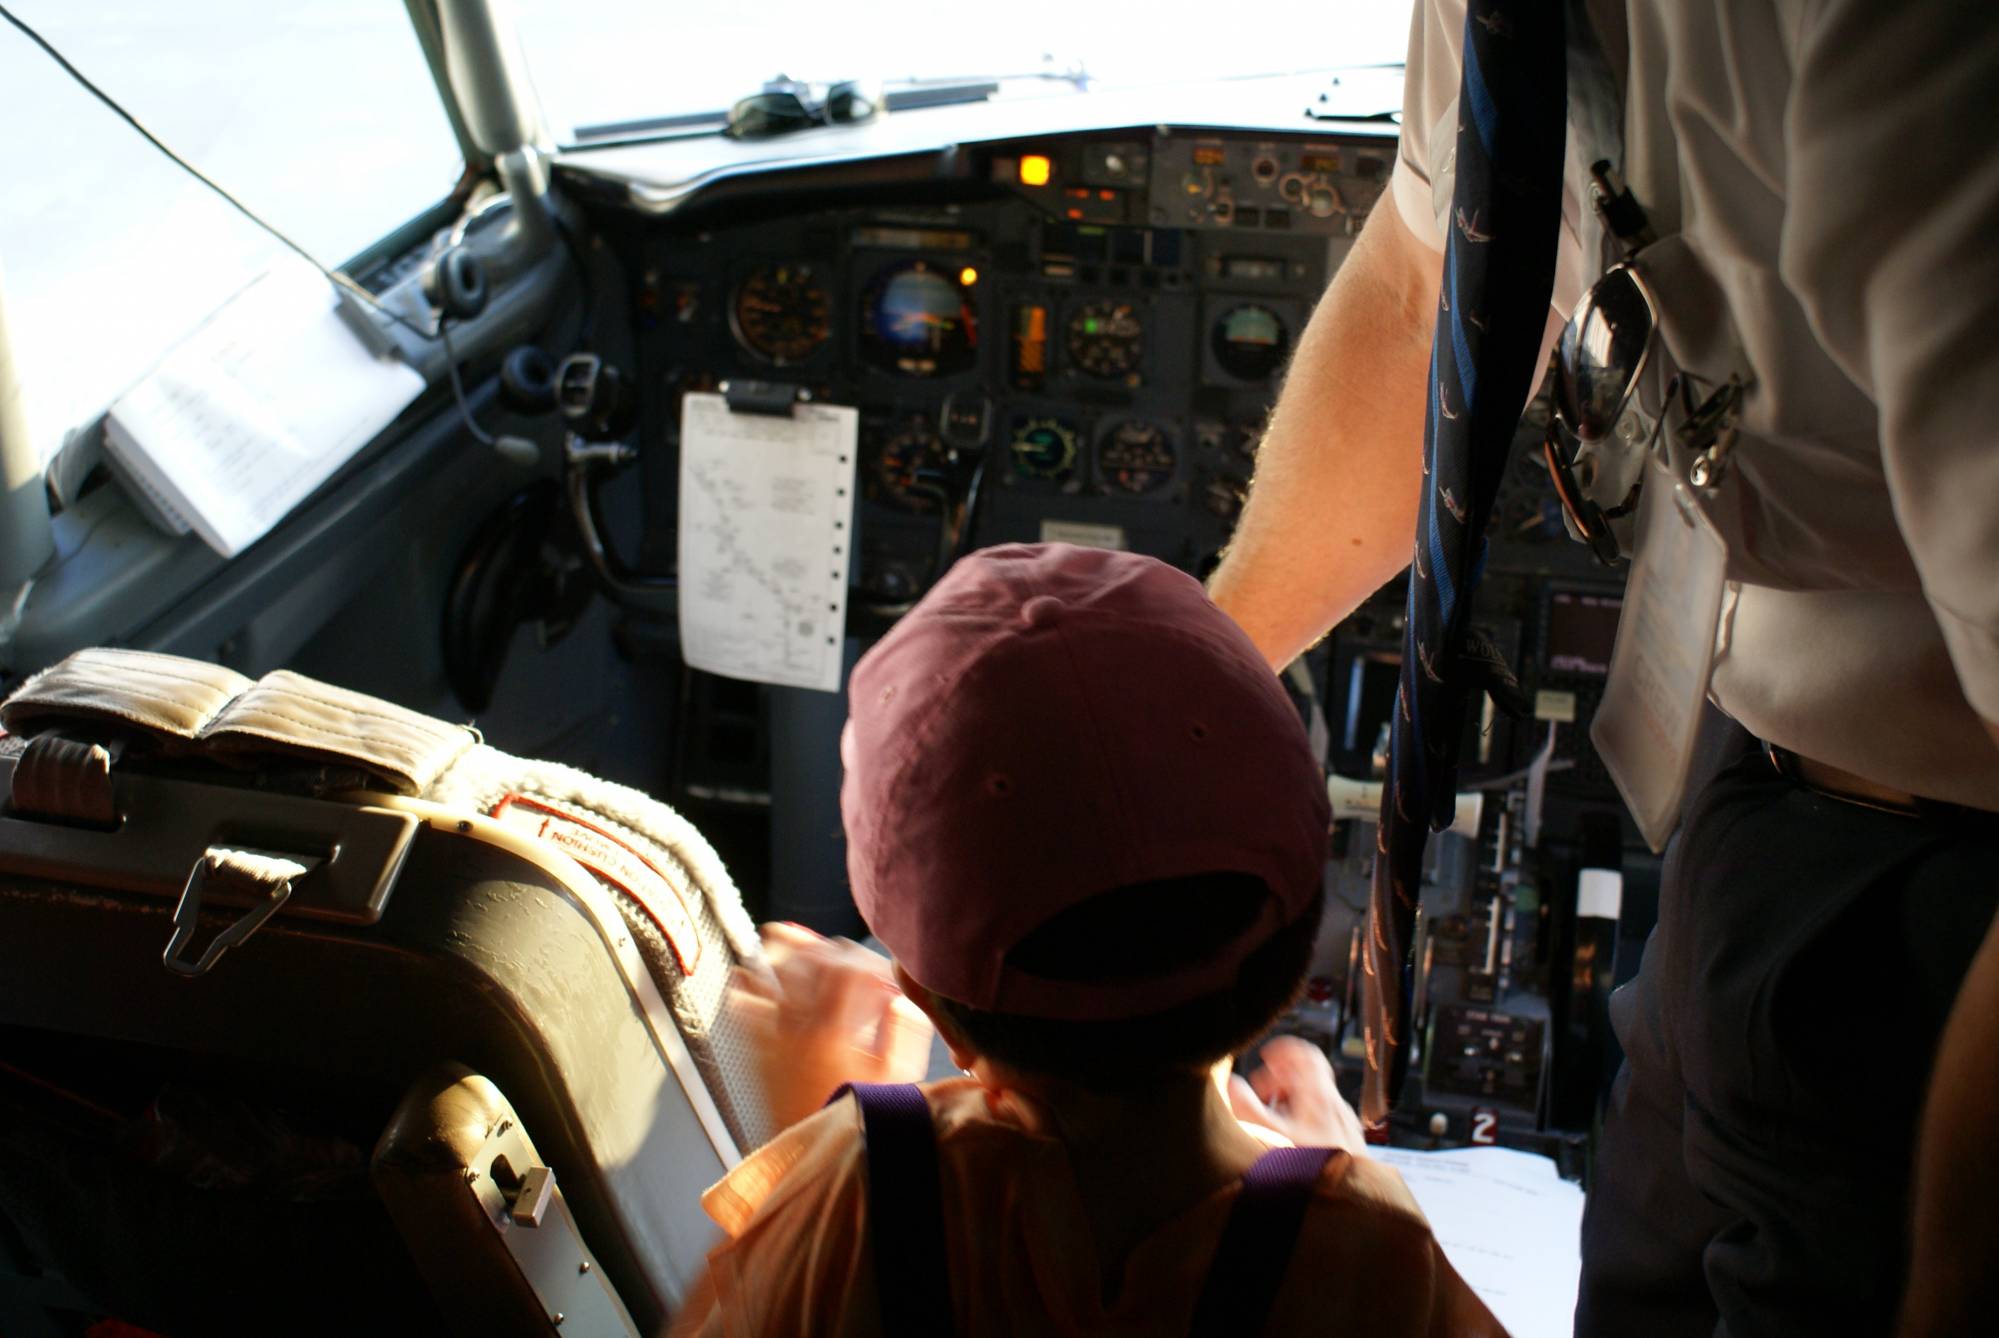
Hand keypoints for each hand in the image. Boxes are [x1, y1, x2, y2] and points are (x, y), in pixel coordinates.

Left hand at [730, 922, 934, 1130]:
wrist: (809, 1160)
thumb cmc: (854, 1124)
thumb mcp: (895, 1082)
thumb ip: (904, 1034)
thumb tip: (900, 1002)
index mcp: (835, 1030)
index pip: (847, 966)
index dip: (868, 960)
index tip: (882, 977)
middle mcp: (797, 1025)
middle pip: (809, 959)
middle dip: (833, 950)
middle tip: (849, 962)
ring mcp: (770, 1035)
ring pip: (768, 970)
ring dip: (784, 951)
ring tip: (795, 941)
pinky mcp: (753, 1049)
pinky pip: (739, 1003)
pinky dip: (747, 982)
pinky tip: (756, 975)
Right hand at [1228, 1036, 1367, 1156]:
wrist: (1352, 1197)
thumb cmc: (1313, 1167)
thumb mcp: (1272, 1136)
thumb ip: (1248, 1107)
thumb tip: (1231, 1084)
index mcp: (1318, 1095)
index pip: (1305, 1054)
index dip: (1283, 1049)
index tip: (1265, 1056)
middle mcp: (1335, 1103)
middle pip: (1309, 1074)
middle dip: (1281, 1077)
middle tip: (1261, 1090)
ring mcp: (1344, 1122)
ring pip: (1316, 1097)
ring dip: (1291, 1098)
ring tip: (1272, 1116)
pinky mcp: (1347, 1140)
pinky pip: (1324, 1117)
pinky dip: (1305, 1117)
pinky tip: (1293, 1139)